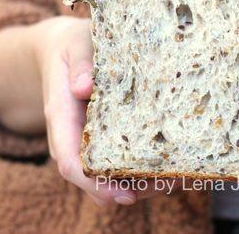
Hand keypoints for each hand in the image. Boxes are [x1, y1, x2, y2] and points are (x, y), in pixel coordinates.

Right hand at [33, 16, 175, 205]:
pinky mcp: (105, 136)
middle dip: (126, 190)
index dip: (94, 183)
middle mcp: (73, 138)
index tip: (122, 193)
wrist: (65, 49)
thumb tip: (86, 87)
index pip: (70, 162)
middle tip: (164, 187)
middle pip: (94, 179)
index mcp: (62, 118)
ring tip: (175, 180)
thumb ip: (82, 62)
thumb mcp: (76, 45)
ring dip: (139, 184)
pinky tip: (171, 167)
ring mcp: (89, 140)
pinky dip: (142, 168)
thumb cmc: (73, 46)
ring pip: (109, 175)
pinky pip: (119, 160)